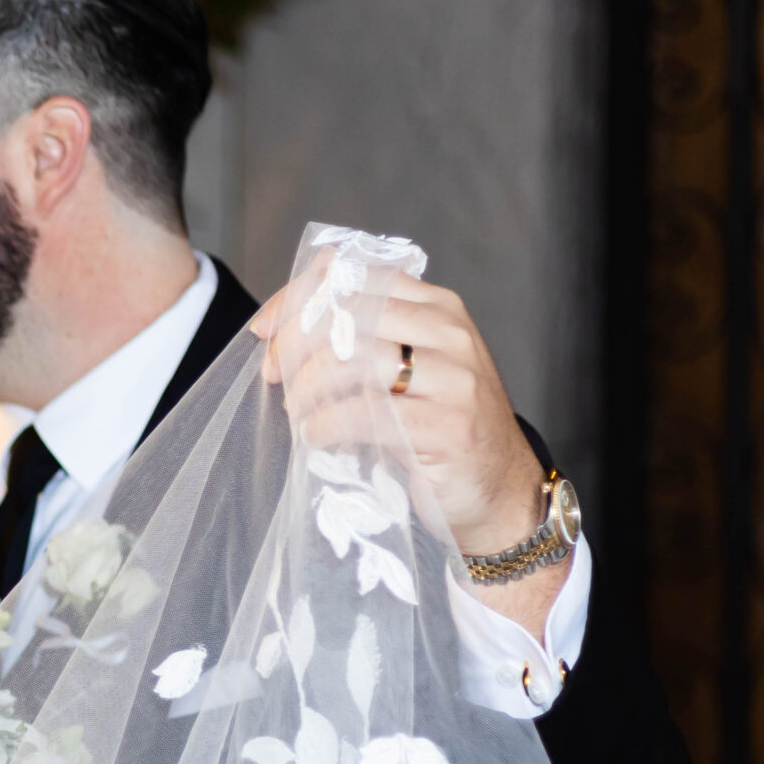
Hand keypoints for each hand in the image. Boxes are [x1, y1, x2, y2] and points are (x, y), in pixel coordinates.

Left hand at [253, 273, 563, 638]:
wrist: (498, 486)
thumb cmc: (437, 424)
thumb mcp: (406, 367)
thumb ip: (358, 336)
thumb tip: (274, 325)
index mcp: (439, 307)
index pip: (356, 277)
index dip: (299, 298)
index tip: (265, 331)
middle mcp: (450, 334)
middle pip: (348, 316)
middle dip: (294, 343)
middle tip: (275, 375)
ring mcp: (453, 380)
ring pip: (351, 361)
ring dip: (306, 388)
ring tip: (297, 410)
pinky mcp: (446, 427)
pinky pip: (362, 415)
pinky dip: (324, 425)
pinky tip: (318, 436)